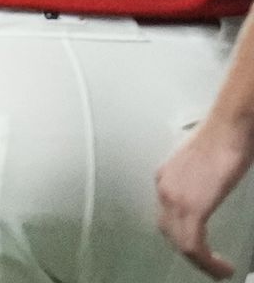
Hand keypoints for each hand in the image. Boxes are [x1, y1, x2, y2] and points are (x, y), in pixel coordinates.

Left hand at [157, 118, 252, 278]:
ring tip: (219, 271)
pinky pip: (193, 247)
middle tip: (209, 263)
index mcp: (167, 176)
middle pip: (170, 232)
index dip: (182, 234)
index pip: (167, 215)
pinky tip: (222, 269)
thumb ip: (197, 181)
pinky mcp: (193, 207)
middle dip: (190, 252)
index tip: (200, 246)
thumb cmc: (222, 138)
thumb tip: (205, 192)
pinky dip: (208, 263)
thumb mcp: (201, 164)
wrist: (229, 126)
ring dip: (201, 263)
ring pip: (181, 244)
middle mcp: (165, 187)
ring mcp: (176, 197)